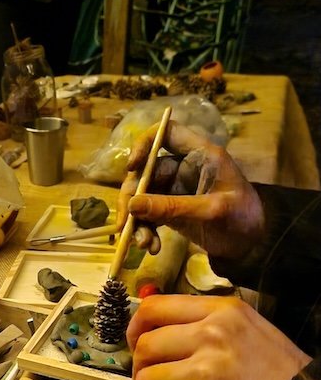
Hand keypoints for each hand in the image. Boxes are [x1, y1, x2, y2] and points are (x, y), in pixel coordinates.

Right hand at [123, 120, 264, 259]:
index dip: (145, 144)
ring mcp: (175, 189)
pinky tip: (151, 247)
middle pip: (145, 171)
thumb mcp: (210, 212)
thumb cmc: (242, 219)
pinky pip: (148, 215)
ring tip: (143, 244)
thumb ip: (172, 207)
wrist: (254, 246)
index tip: (132, 167)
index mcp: (201, 155)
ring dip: (137, 220)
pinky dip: (145, 230)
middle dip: (132, 198)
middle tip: (126, 224)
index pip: (167, 133)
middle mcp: (184, 167)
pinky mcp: (170, 209)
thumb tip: (132, 205)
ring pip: (142, 196)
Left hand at [126, 294, 310, 379]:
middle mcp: (211, 335)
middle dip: (142, 368)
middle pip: (145, 346)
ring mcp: (206, 372)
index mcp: (222, 311)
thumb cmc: (278, 374)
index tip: (136, 343)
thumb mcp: (249, 329)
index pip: (154, 307)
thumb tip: (159, 329)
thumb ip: (208, 323)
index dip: (135, 327)